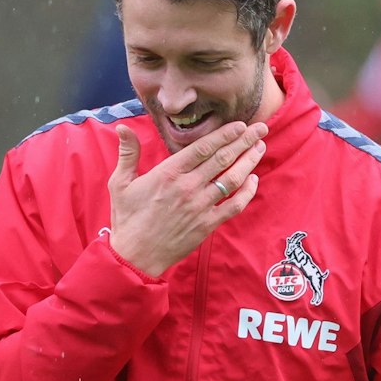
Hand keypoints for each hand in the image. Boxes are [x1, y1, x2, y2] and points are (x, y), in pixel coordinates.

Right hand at [108, 122, 267, 275]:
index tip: (240, 125)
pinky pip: (234, 205)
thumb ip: (127, 154)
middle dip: (244, 141)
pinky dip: (247, 192)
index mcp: (168, 173)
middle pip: (222, 159)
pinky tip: (254, 180)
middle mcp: (188, 187)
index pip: (203, 148)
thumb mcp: (120, 183)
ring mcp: (201, 206)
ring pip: (232, 179)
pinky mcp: (208, 223)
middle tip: (260, 129)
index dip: (224, 135)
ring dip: (249, 162)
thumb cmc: (127, 217)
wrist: (136, 255)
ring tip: (260, 148)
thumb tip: (122, 127)